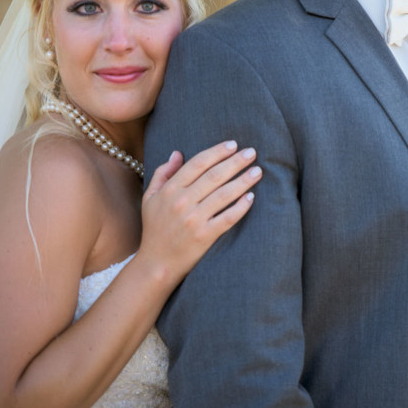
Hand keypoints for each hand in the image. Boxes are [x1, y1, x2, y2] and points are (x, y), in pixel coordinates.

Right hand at [138, 140, 259, 284]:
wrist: (157, 263)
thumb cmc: (154, 228)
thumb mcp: (150, 198)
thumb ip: (163, 173)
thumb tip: (177, 153)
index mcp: (170, 190)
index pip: (198, 163)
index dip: (217, 152)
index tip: (233, 145)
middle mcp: (182, 202)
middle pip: (214, 176)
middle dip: (236, 162)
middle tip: (252, 152)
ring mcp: (194, 220)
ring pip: (224, 195)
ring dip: (243, 181)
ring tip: (257, 172)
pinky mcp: (205, 236)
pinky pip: (227, 218)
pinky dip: (241, 207)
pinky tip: (251, 197)